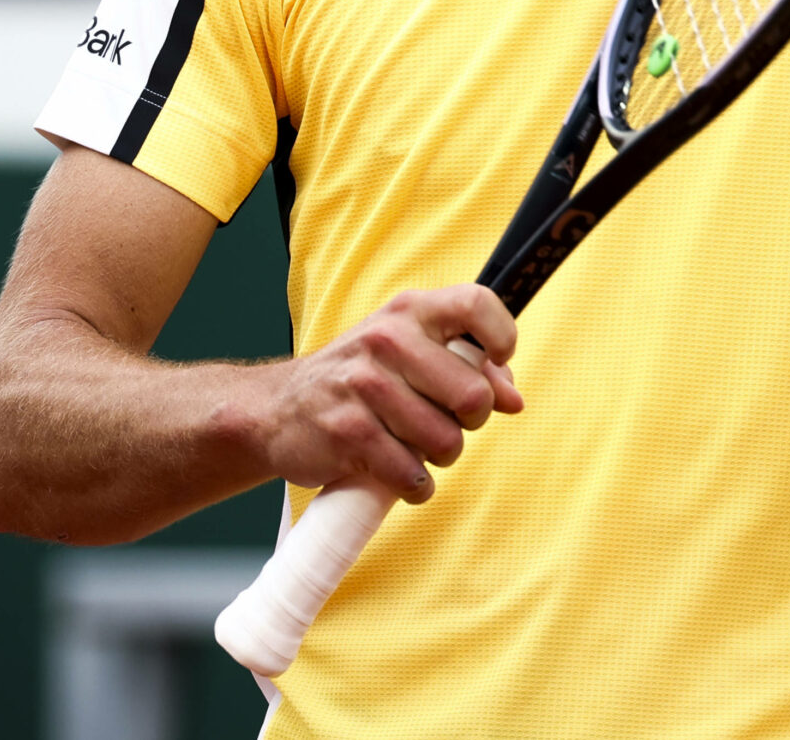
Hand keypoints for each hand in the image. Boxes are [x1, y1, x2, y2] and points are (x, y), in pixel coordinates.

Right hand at [252, 285, 522, 503]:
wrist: (275, 410)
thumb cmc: (358, 380)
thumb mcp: (408, 355)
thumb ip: (467, 368)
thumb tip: (514, 399)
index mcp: (409, 312)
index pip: (476, 304)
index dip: (501, 337)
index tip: (497, 362)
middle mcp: (386, 340)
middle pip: (473, 393)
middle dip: (471, 422)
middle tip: (448, 423)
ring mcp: (363, 386)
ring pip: (446, 442)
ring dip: (440, 456)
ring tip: (416, 447)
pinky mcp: (347, 433)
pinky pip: (411, 474)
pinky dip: (415, 486)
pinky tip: (401, 475)